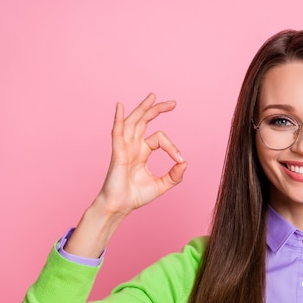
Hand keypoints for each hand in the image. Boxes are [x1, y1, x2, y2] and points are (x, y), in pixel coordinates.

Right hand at [95, 93, 187, 216]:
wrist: (120, 207)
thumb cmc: (135, 196)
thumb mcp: (161, 185)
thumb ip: (174, 175)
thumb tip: (185, 163)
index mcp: (142, 152)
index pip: (159, 138)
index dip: (173, 147)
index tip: (180, 161)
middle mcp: (132, 146)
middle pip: (144, 121)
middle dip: (157, 110)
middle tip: (173, 103)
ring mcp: (124, 148)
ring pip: (133, 122)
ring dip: (142, 108)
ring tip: (152, 96)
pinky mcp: (117, 153)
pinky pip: (117, 132)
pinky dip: (118, 119)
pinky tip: (120, 106)